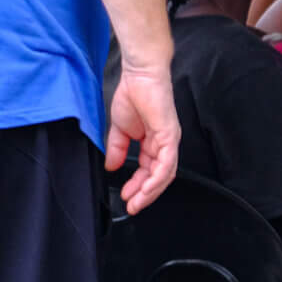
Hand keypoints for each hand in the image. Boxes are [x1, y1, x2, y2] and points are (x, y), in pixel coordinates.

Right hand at [109, 61, 180, 213]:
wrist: (139, 75)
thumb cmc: (133, 95)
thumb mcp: (120, 129)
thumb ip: (117, 149)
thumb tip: (111, 166)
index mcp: (154, 142)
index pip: (150, 171)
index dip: (138, 186)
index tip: (126, 198)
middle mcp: (165, 143)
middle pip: (159, 176)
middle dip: (145, 194)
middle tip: (132, 206)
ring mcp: (169, 139)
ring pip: (165, 173)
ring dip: (151, 190)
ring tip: (137, 202)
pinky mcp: (169, 134)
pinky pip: (167, 162)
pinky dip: (157, 177)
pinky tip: (146, 187)